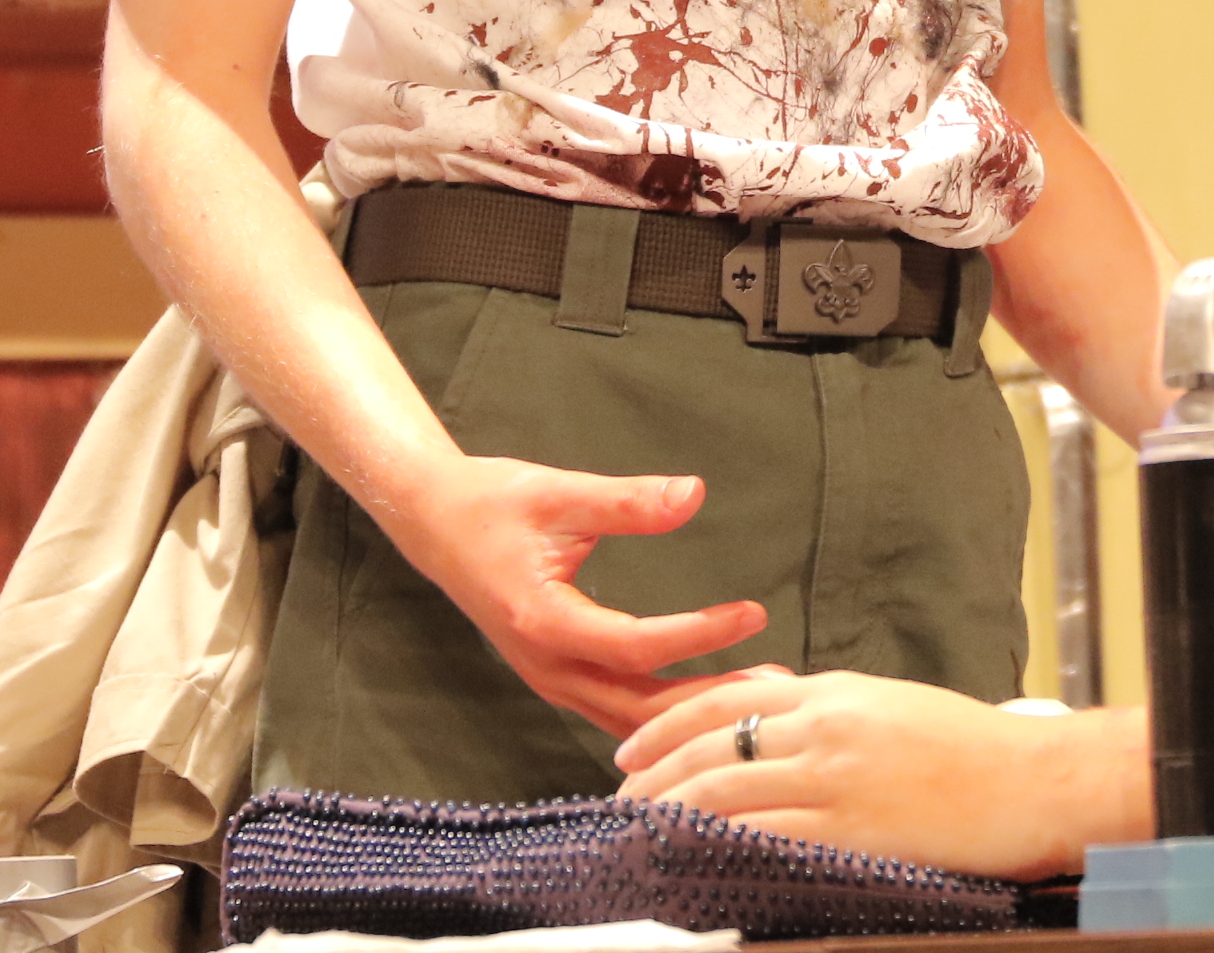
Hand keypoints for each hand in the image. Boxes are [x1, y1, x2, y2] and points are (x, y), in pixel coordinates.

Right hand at [373, 454, 770, 737]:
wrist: (435, 524)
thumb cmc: (495, 504)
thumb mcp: (561, 493)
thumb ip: (627, 500)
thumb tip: (693, 494)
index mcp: (544, 623)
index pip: (636, 647)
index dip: (698, 635)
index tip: (753, 614)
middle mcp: (547, 666)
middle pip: (638, 706)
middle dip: (709, 702)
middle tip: (777, 691)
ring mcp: (549, 679)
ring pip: (627, 720)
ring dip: (691, 715)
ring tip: (756, 702)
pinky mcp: (556, 676)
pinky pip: (613, 713)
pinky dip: (662, 715)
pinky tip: (705, 709)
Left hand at [615, 669, 1147, 879]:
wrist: (1033, 783)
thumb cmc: (971, 750)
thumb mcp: (891, 705)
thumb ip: (828, 706)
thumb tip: (768, 708)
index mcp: (837, 692)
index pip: (726, 698)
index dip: (665, 724)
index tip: (629, 750)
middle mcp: (828, 727)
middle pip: (712, 747)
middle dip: (652, 777)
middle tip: (617, 803)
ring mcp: (837, 779)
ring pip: (725, 793)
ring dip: (668, 815)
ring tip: (636, 835)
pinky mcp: (852, 830)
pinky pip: (764, 837)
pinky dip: (716, 847)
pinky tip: (686, 860)